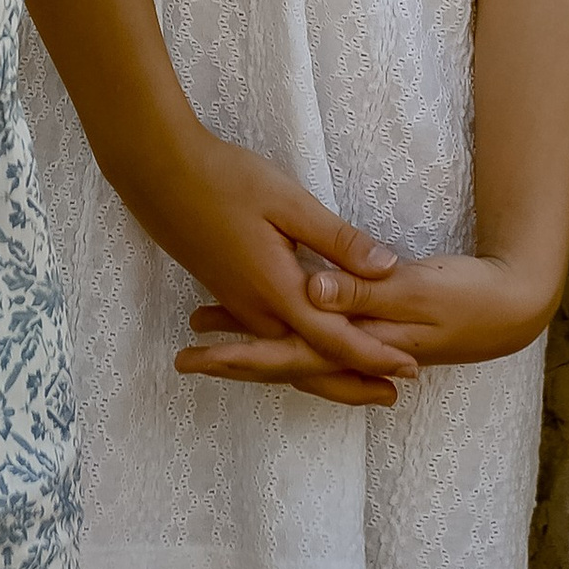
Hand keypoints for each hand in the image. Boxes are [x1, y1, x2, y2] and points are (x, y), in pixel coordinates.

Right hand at [131, 125, 421, 391]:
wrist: (157, 172)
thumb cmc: (225, 179)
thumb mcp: (289, 202)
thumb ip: (337, 241)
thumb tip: (387, 269)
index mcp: (278, 290)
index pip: (336, 338)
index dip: (376, 357)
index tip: (410, 371)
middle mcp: (258, 310)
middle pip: (312, 361)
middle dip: (354, 381)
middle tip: (394, 396)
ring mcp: (238, 304)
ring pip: (288, 354)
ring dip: (326, 370)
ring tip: (359, 380)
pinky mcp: (227, 292)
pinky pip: (268, 339)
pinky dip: (296, 354)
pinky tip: (303, 346)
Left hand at [176, 247, 550, 398]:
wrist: (516, 305)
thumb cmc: (470, 295)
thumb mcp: (416, 287)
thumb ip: (363, 289)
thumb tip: (312, 293)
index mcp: (361, 340)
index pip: (288, 352)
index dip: (240, 354)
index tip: (197, 356)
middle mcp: (357, 352)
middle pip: (284, 362)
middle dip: (236, 361)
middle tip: (184, 360)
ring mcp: (367, 345)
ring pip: (299, 354)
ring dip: (257, 348)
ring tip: (211, 335)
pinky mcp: (377, 331)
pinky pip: (321, 345)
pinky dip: (290, 341)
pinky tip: (275, 329)